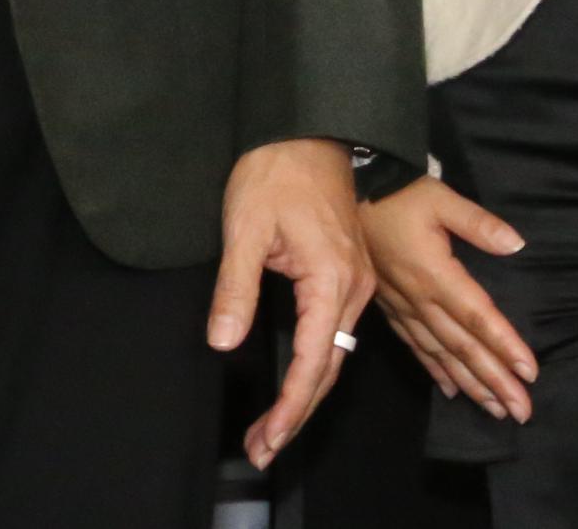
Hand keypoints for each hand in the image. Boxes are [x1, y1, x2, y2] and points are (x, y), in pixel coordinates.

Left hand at [217, 140, 372, 469]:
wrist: (305, 129)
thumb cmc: (273, 172)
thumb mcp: (243, 228)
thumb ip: (235, 289)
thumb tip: (221, 342)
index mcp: (332, 280)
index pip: (313, 362)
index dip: (289, 407)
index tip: (266, 439)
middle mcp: (353, 289)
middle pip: (329, 368)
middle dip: (297, 413)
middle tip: (262, 448)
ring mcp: (356, 283)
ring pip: (334, 355)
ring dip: (306, 394)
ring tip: (273, 429)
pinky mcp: (348, 275)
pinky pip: (335, 334)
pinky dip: (315, 365)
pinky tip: (296, 384)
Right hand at [360, 174, 537, 422]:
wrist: (353, 192)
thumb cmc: (401, 194)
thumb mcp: (441, 198)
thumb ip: (478, 223)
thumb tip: (516, 244)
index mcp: (435, 274)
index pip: (477, 316)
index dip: (504, 345)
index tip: (529, 373)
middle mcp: (419, 298)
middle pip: (462, 346)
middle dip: (493, 380)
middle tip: (521, 411)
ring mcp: (402, 306)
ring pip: (439, 353)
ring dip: (468, 383)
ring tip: (494, 409)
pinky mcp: (390, 307)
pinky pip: (414, 345)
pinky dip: (434, 369)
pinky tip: (450, 389)